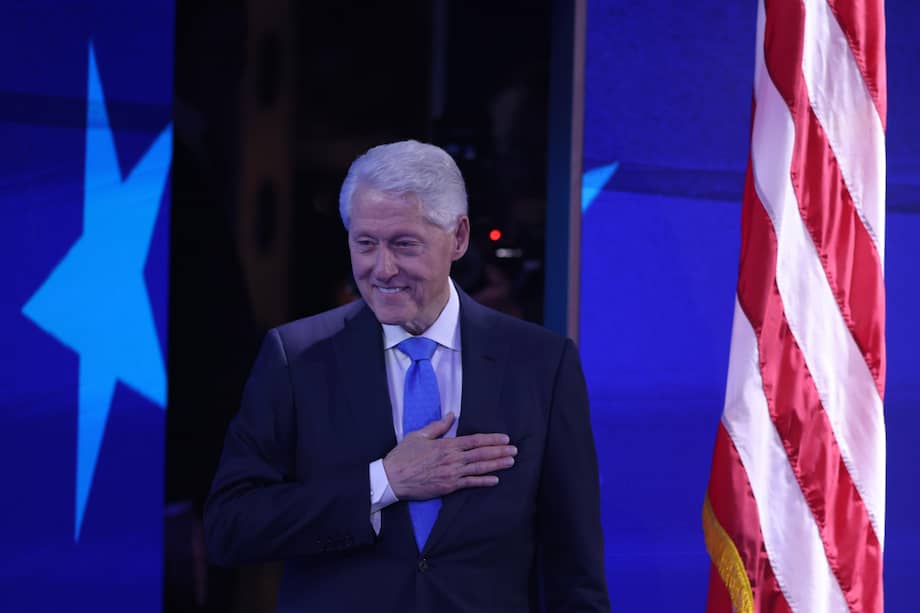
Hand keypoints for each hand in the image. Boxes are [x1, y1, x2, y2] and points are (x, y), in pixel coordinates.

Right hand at [383, 413, 516, 499]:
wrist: (393, 478)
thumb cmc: (403, 456)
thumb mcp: (419, 435)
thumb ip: (438, 426)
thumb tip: (452, 415)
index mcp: (446, 445)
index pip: (474, 441)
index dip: (491, 440)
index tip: (505, 438)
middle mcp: (452, 459)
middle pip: (481, 454)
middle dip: (499, 451)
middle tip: (514, 450)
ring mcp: (451, 474)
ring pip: (479, 468)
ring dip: (496, 465)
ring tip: (510, 462)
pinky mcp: (448, 487)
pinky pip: (469, 484)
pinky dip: (483, 482)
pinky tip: (495, 480)